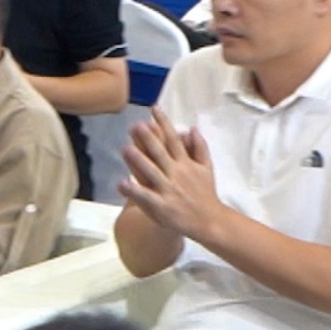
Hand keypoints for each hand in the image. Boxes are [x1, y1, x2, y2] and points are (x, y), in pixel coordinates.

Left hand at [118, 114, 221, 245]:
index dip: (163, 123)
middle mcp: (176, 174)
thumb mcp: (206, 167)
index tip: (153, 109)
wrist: (209, 220)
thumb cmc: (205, 192)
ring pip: (151, 172)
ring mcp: (168, 190)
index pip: (173, 139)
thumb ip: (199, 147)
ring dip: (138, 160)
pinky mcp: (161, 206)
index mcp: (186, 163)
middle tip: (135, 125)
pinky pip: (145, 197)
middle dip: (148, 138)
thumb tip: (192, 128)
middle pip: (160, 153)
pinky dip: (134, 190)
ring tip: (125, 148)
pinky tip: (121, 183)